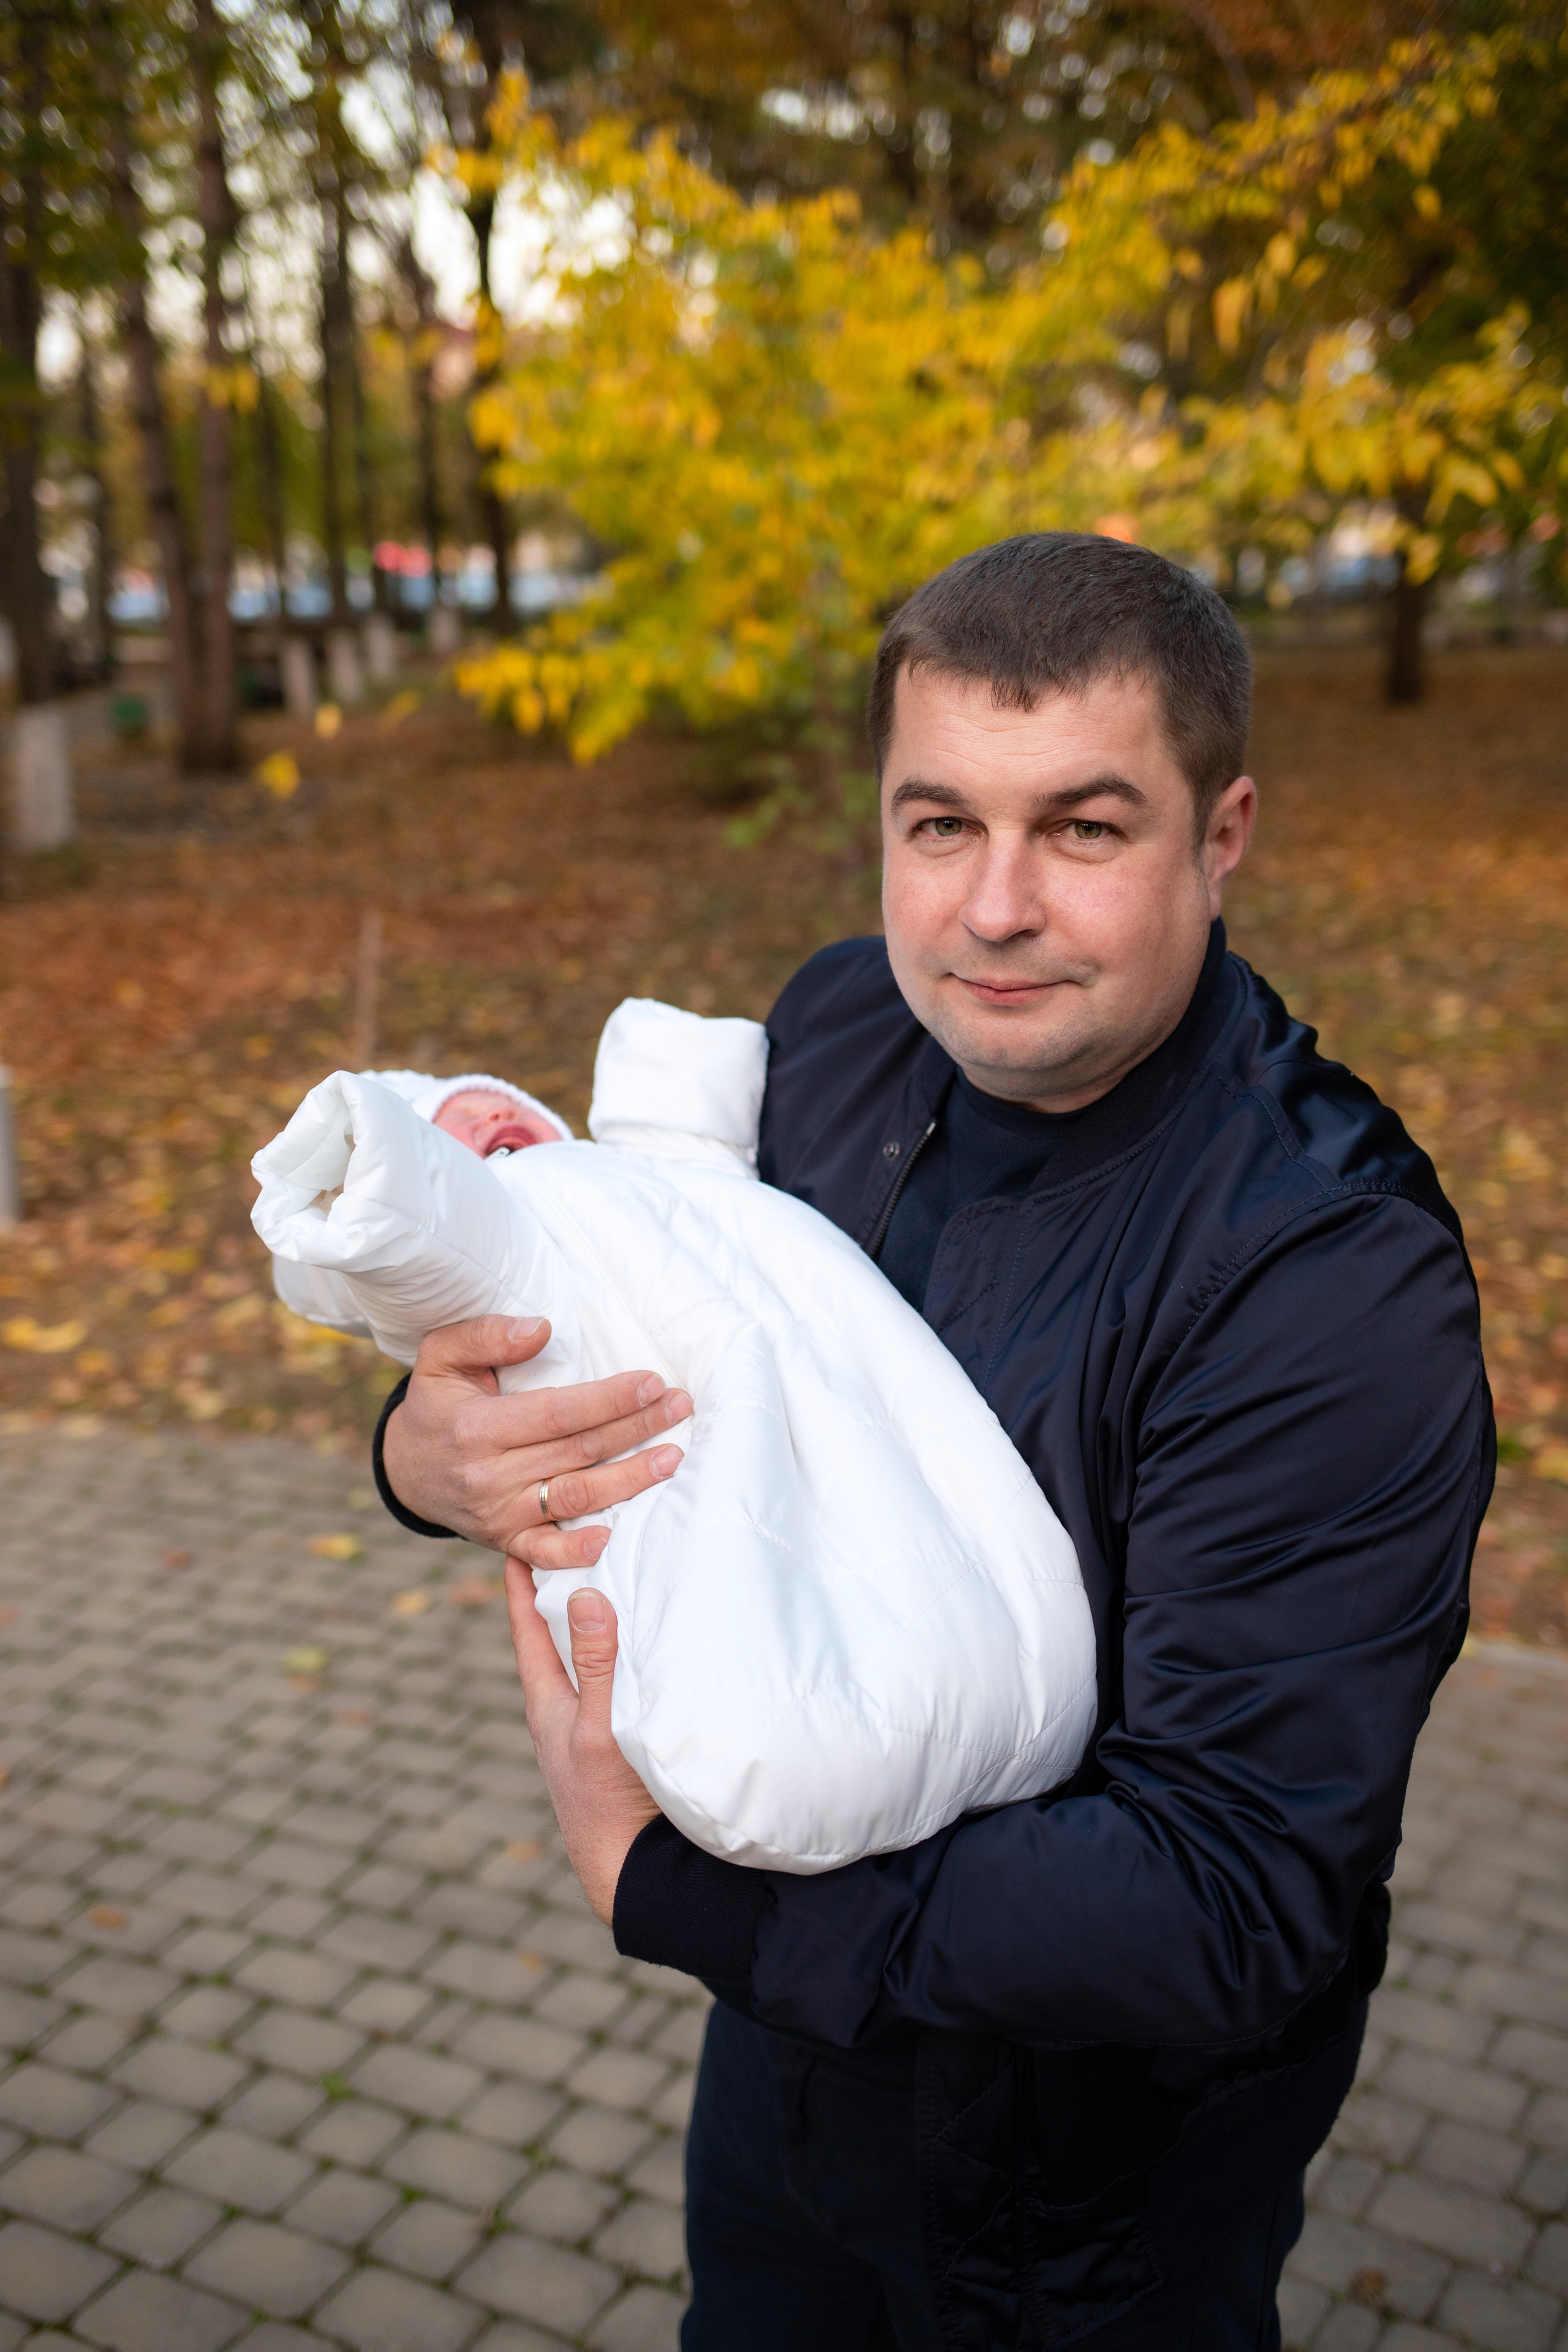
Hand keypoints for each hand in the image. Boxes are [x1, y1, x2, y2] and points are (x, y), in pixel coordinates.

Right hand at [381, 1314, 690, 1569]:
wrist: (406, 1469)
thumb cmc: (438, 1403)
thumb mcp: (440, 1356)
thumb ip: (485, 1335)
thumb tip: (541, 1330)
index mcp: (477, 1427)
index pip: (559, 1412)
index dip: (609, 1399)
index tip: (653, 1383)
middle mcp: (488, 1476)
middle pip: (578, 1451)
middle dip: (636, 1428)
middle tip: (681, 1407)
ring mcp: (498, 1514)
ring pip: (574, 1498)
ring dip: (629, 1481)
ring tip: (672, 1458)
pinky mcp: (504, 1542)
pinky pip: (544, 1553)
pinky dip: (577, 1550)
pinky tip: (612, 1537)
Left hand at [506, 1564, 658, 1922]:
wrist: (636, 1867)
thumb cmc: (607, 1802)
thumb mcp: (597, 1727)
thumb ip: (595, 1666)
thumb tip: (583, 1596)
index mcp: (547, 1700)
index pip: (526, 1627)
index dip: (520, 1582)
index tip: (519, 1537)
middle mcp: (566, 1707)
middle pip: (559, 1634)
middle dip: (566, 1589)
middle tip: (577, 1539)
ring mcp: (593, 1723)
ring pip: (591, 1656)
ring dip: (602, 1618)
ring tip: (619, 1572)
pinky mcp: (622, 1736)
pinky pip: (619, 1678)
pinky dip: (628, 1649)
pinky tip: (653, 1635)